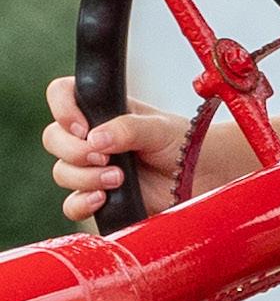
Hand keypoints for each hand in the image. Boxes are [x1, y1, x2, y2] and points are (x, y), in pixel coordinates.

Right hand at [42, 75, 187, 221]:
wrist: (204, 176)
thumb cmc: (184, 143)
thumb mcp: (159, 128)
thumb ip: (128, 128)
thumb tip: (94, 140)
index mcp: (103, 110)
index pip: (62, 95)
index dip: (63, 109)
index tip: (83, 127)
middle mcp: (92, 138)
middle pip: (53, 138)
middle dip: (74, 150)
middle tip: (105, 156)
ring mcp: (93, 167)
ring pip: (62, 172)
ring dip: (86, 177)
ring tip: (119, 178)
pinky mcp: (100, 196)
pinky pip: (72, 205)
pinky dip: (82, 203)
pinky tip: (103, 198)